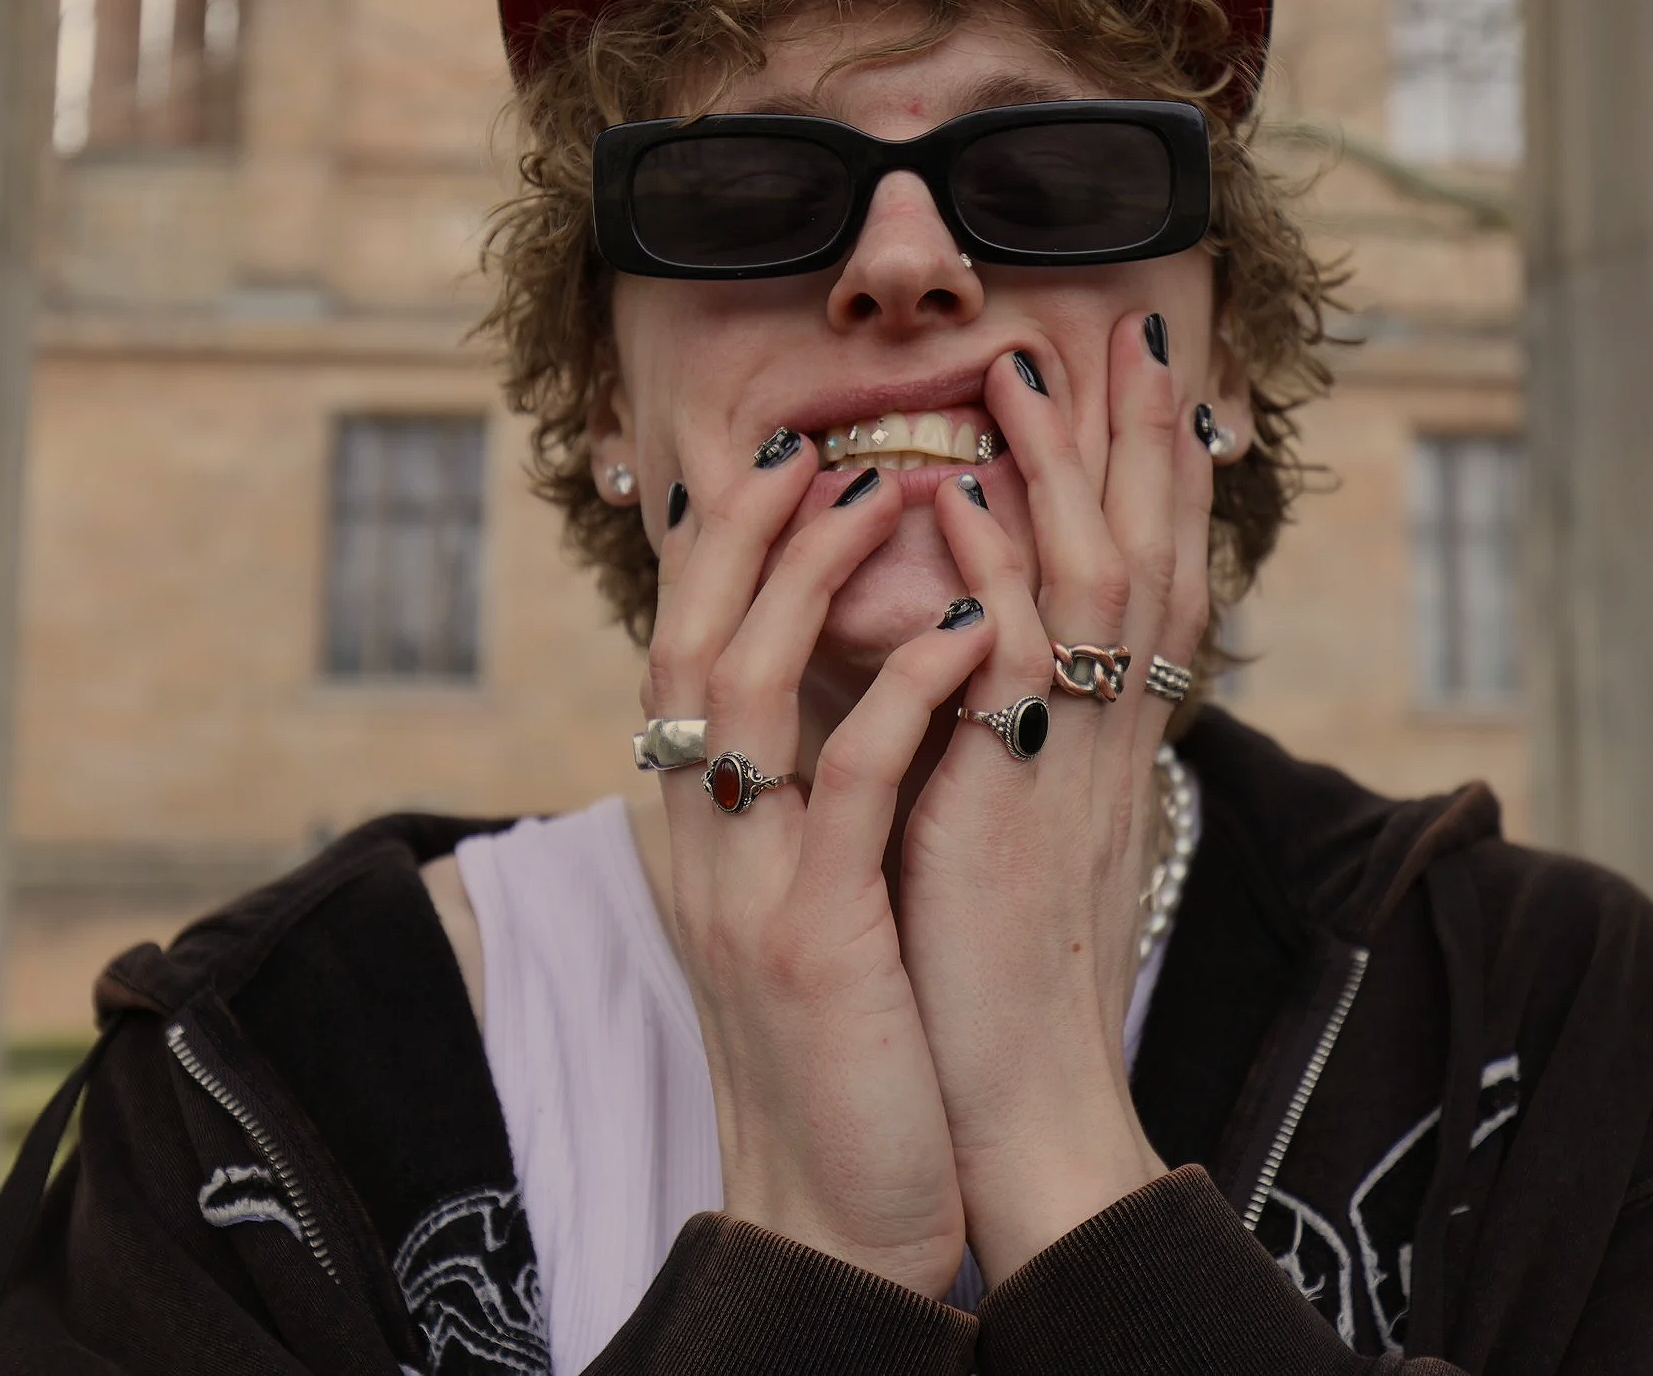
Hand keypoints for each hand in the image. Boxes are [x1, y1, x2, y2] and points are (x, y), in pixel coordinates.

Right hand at [644, 433, 990, 1297]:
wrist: (836, 1214)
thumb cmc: (847, 1049)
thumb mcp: (808, 904)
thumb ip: (803, 804)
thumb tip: (834, 705)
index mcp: (706, 832)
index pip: (687, 654)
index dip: (722, 551)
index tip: (779, 461)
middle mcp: (704, 846)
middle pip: (690, 641)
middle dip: (746, 529)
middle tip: (815, 438)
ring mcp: (748, 889)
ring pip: (746, 688)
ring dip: (814, 577)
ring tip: (889, 488)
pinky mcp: (813, 940)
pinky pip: (849, 787)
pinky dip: (900, 696)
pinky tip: (966, 628)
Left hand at [896, 311, 1214, 1285]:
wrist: (1011, 1079)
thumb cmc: (994, 952)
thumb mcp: (1011, 811)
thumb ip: (1008, 719)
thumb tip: (972, 636)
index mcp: (1111, 727)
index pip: (1149, 570)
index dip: (1152, 471)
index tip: (1143, 377)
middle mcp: (1114, 726)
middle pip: (1153, 546)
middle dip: (1143, 432)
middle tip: (1137, 325)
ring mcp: (1074, 753)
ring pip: (1096, 577)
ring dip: (1066, 465)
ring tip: (1032, 366)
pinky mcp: (1016, 791)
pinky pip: (1015, 656)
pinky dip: (989, 567)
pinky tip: (952, 496)